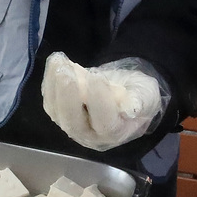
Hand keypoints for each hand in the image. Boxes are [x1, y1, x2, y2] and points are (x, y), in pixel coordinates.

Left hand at [41, 53, 163, 150]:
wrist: (123, 93)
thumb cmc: (137, 95)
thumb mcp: (147, 95)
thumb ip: (141, 101)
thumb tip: (131, 108)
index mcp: (116, 132)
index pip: (105, 122)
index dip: (99, 102)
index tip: (97, 78)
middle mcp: (90, 135)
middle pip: (73, 122)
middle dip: (67, 96)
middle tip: (66, 72)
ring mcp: (72, 125)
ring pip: (56, 111)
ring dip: (54, 85)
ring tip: (59, 61)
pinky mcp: (59, 113)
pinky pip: (49, 100)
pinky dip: (49, 80)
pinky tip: (56, 61)